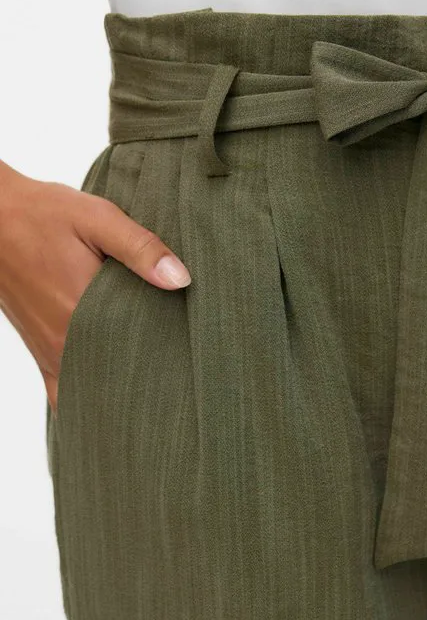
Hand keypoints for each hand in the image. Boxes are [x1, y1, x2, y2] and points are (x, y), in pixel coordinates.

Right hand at [0, 161, 190, 414]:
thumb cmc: (42, 213)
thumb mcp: (96, 219)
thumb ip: (140, 248)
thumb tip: (182, 279)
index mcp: (83, 314)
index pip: (138, 355)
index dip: (168, 363)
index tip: (194, 368)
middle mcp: (63, 343)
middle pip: (117, 379)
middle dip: (148, 383)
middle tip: (182, 384)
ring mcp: (48, 351)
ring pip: (90, 390)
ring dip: (118, 393)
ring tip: (153, 395)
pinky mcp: (38, 350)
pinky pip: (61, 391)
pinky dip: (84, 399)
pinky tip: (105, 406)